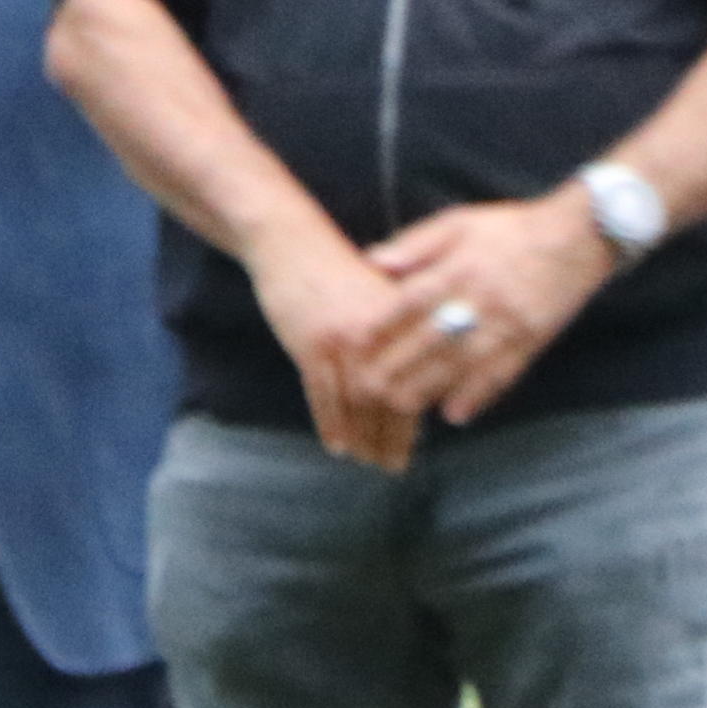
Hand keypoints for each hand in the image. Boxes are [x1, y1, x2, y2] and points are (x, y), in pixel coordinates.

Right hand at [250, 229, 428, 473]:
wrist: (290, 241)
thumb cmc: (334, 269)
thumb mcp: (376, 294)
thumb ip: (397, 333)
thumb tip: (415, 382)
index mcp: (401, 319)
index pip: (416, 380)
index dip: (415, 419)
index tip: (414, 445)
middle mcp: (377, 332)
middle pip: (390, 397)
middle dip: (391, 438)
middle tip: (392, 466)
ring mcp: (343, 339)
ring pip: (358, 402)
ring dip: (363, 438)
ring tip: (366, 460)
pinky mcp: (311, 343)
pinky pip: (323, 395)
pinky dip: (331, 424)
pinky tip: (336, 445)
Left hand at [357, 188, 619, 426]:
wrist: (578, 236)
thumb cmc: (511, 228)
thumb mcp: (460, 221)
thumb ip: (415, 243)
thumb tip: (372, 259)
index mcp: (460, 267)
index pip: (412, 300)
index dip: (382, 323)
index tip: (354, 343)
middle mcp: (481, 299)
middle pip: (432, 338)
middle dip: (398, 365)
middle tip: (367, 388)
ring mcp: (508, 323)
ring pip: (463, 363)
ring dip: (431, 388)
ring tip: (401, 409)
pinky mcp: (532, 341)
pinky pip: (502, 374)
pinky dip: (478, 396)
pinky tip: (455, 416)